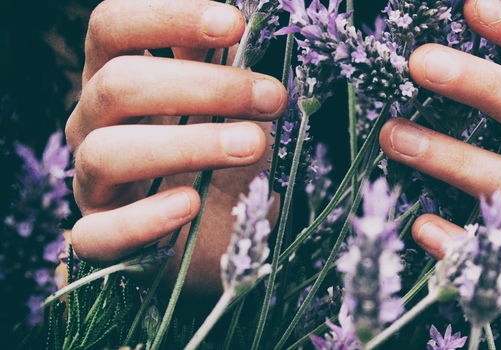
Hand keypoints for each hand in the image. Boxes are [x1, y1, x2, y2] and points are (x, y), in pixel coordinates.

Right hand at [65, 0, 285, 298]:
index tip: (234, 24)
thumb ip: (223, 65)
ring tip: (254, 145)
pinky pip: (99, 234)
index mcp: (117, 76)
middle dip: (204, 86)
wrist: (218, 230)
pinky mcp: (99, 237)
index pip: (113, 26)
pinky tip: (191, 203)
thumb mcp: (227, 106)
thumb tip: (244, 19)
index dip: (167, 17)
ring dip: (189, 144)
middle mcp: (93, 122)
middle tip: (272, 98)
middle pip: (118, 84)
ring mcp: (91, 181)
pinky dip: (146, 218)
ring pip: (108, 152)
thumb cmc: (222, 156)